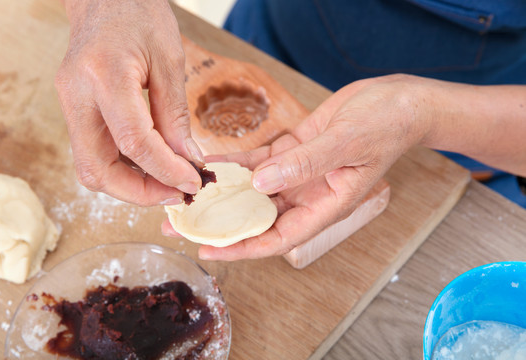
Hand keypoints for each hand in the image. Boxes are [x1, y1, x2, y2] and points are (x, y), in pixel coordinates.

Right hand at [56, 0, 203, 205]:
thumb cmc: (139, 15)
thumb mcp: (169, 60)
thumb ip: (175, 115)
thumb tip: (188, 159)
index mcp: (104, 75)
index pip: (133, 142)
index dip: (165, 170)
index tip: (192, 182)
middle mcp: (76, 95)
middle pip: (97, 168)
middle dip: (138, 192)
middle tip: (175, 194)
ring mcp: (70, 104)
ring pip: (90, 168)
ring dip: (130, 185)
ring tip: (167, 183)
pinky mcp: (74, 110)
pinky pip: (94, 153)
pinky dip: (123, 168)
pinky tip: (151, 166)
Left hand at [162, 74, 426, 259]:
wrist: (398, 100)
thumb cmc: (386, 125)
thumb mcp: (348, 142)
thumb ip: (306, 163)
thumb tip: (261, 183)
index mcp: (326, 206)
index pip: (278, 238)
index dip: (242, 247)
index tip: (208, 250)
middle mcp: (307, 195)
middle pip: (257, 219)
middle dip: (220, 223)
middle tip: (179, 223)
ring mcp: (298, 174)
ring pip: (253, 191)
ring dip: (221, 193)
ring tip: (185, 194)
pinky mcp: (293, 151)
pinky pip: (258, 162)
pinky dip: (235, 164)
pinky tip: (209, 161)